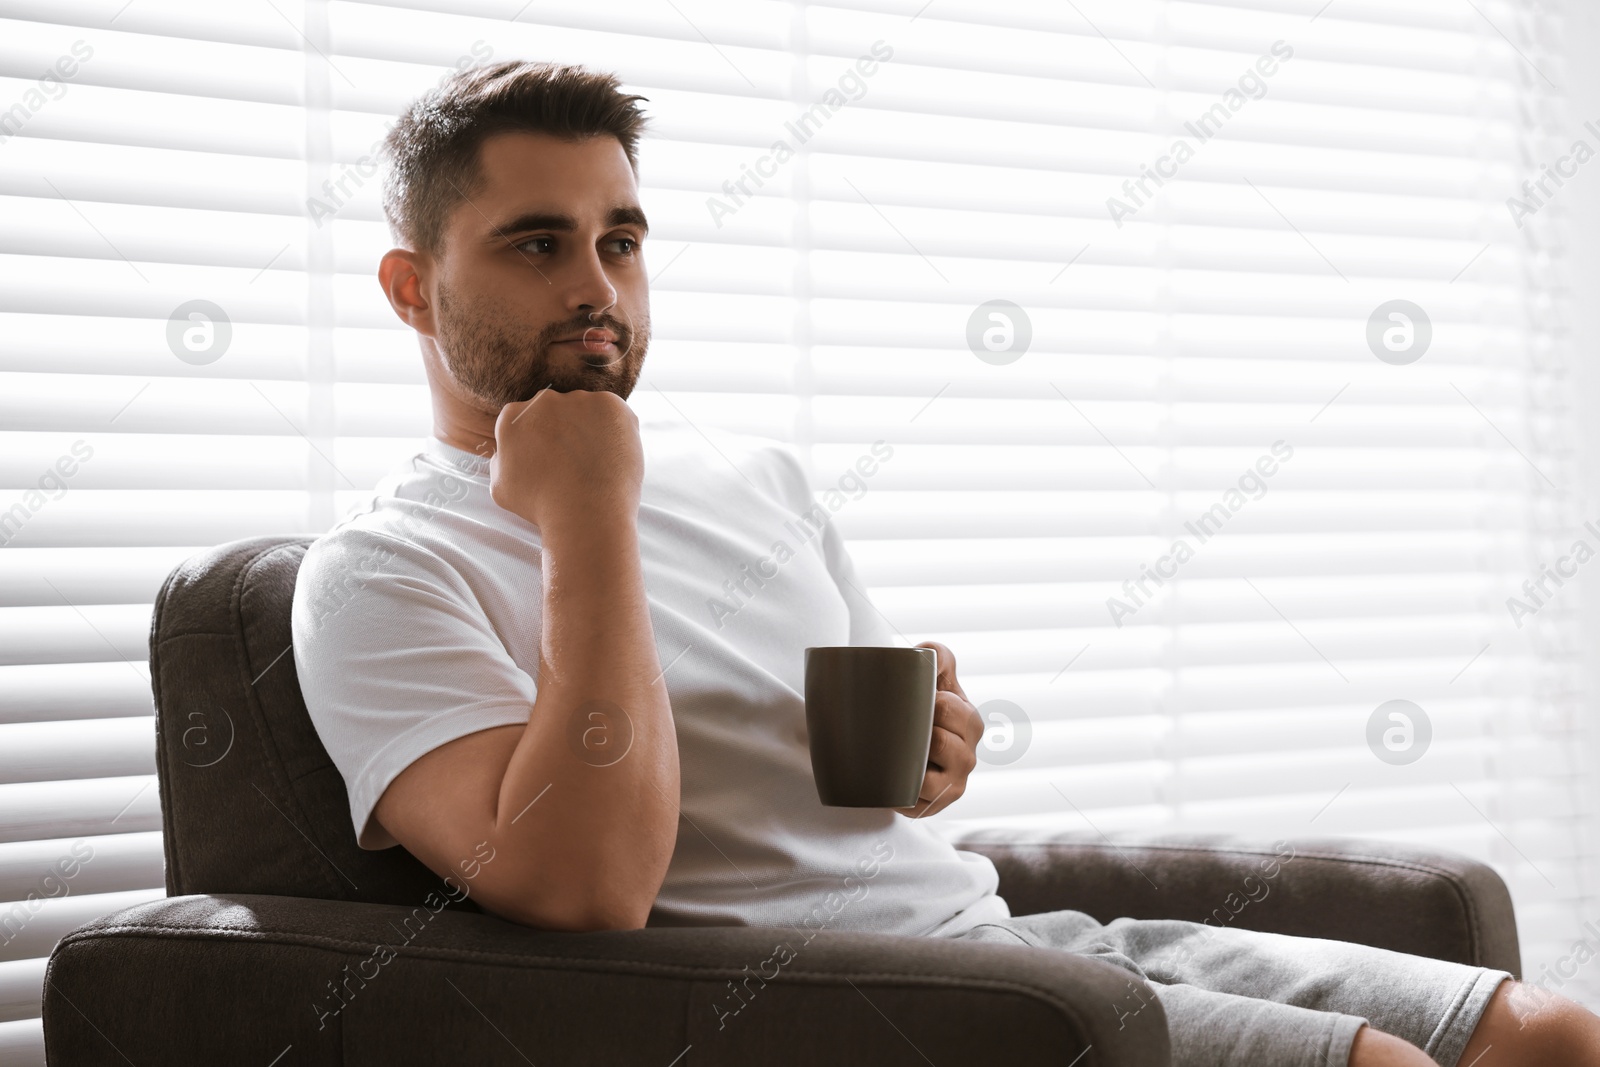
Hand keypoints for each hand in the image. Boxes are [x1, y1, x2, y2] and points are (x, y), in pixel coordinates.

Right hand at [489, 388, 643, 528]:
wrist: (586, 513)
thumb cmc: (543, 507)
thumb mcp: (501, 487)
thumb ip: (501, 460)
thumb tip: (508, 450)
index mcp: (513, 417)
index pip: (526, 419)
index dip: (541, 441)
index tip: (552, 459)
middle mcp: (543, 400)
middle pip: (556, 410)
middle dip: (565, 431)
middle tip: (576, 462)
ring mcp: (578, 400)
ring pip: (587, 410)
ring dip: (591, 430)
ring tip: (595, 463)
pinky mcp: (610, 405)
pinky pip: (614, 413)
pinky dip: (616, 431)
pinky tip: (611, 456)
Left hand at [894, 641, 983, 818]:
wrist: (900, 743)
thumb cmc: (919, 707)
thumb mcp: (933, 678)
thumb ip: (938, 656)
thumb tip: (928, 653)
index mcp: (971, 722)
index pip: (950, 709)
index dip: (930, 704)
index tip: (916, 701)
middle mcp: (968, 757)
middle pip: (942, 744)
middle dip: (919, 735)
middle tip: (901, 728)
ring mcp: (952, 786)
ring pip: (930, 780)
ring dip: (910, 767)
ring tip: (895, 755)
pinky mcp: (932, 807)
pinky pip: (913, 803)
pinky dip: (899, 793)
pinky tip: (889, 780)